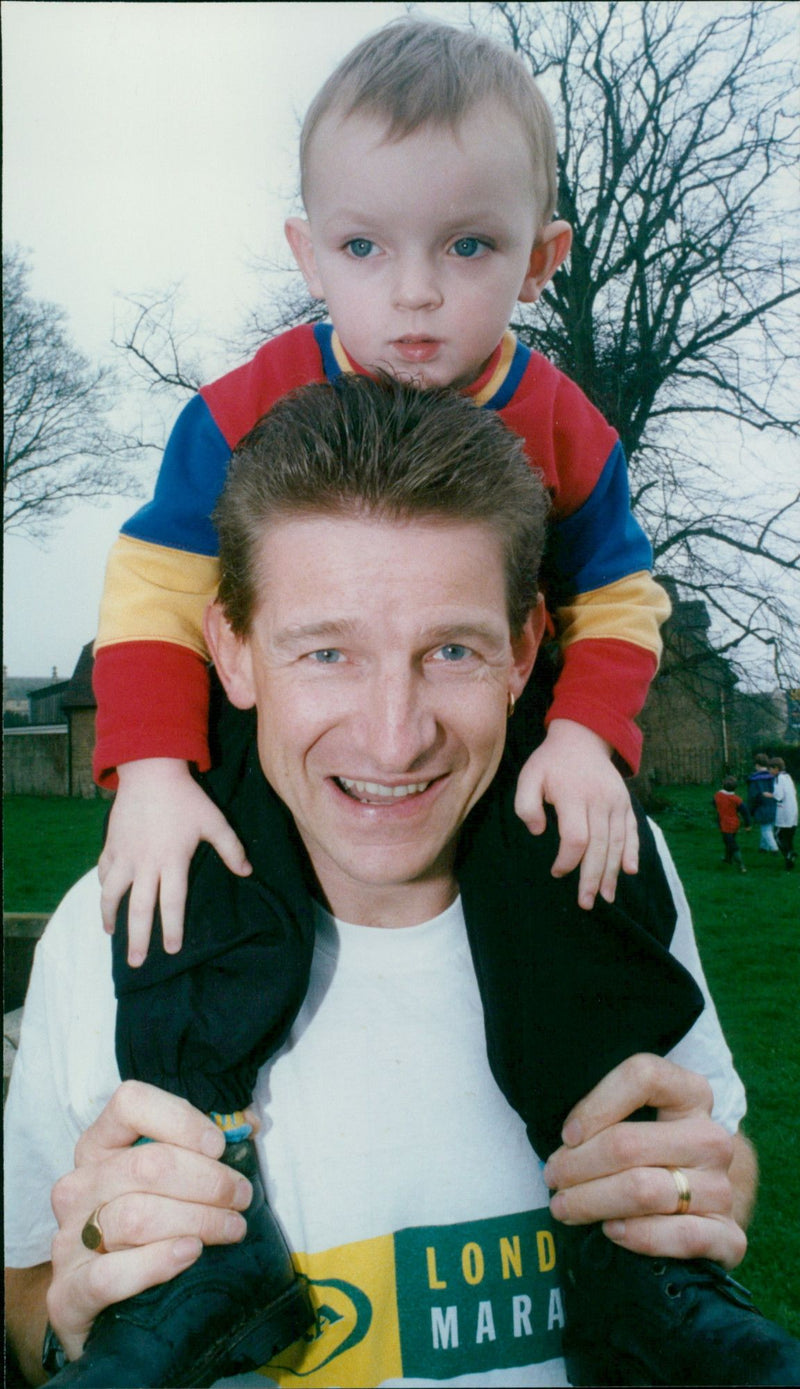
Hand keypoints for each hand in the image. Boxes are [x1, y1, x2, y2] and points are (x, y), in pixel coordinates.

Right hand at [47, 1082, 253, 1361]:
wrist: (105, 1311)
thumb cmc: (147, 1233)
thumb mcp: (168, 1183)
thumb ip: (202, 1150)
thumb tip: (251, 1124)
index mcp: (99, 1148)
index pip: (130, 1104)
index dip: (181, 1119)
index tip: (218, 1146)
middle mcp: (79, 1186)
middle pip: (148, 1165)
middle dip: (209, 1180)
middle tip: (241, 1197)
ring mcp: (68, 1240)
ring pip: (138, 1216)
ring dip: (198, 1220)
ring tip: (232, 1228)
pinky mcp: (67, 1293)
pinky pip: (110, 1274)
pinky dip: (157, 1262)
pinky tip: (189, 1254)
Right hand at [98, 758, 251, 963]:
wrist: (151, 771)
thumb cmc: (186, 797)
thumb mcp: (214, 821)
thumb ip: (231, 848)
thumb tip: (247, 872)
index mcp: (172, 861)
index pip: (172, 903)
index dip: (172, 928)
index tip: (172, 949)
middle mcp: (146, 863)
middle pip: (140, 908)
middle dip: (138, 938)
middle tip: (137, 962)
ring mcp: (125, 854)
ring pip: (111, 893)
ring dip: (110, 915)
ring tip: (111, 933)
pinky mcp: (112, 844)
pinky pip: (103, 871)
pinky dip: (103, 887)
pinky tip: (106, 897)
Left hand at [514, 719, 637, 908]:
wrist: (583, 737)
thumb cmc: (550, 762)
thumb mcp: (528, 776)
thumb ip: (526, 805)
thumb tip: (539, 832)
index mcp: (574, 796)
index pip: (576, 838)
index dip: (567, 861)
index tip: (556, 872)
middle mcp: (600, 801)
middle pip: (599, 847)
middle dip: (592, 878)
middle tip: (585, 903)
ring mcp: (616, 802)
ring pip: (617, 843)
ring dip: (612, 873)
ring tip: (606, 897)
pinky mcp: (625, 803)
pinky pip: (632, 831)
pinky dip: (632, 852)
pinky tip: (630, 871)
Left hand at [542, 1054, 748, 1269]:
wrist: (703, 1202)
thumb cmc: (651, 1152)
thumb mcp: (634, 1118)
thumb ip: (606, 1115)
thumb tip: (566, 1140)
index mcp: (692, 1094)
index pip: (643, 1076)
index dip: (596, 1105)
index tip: (567, 1134)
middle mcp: (712, 1138)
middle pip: (627, 1144)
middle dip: (577, 1165)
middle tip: (552, 1177)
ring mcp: (722, 1188)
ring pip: (643, 1191)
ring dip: (592, 1202)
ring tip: (565, 1207)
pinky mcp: (730, 1235)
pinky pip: (681, 1237)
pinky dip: (640, 1236)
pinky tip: (612, 1231)